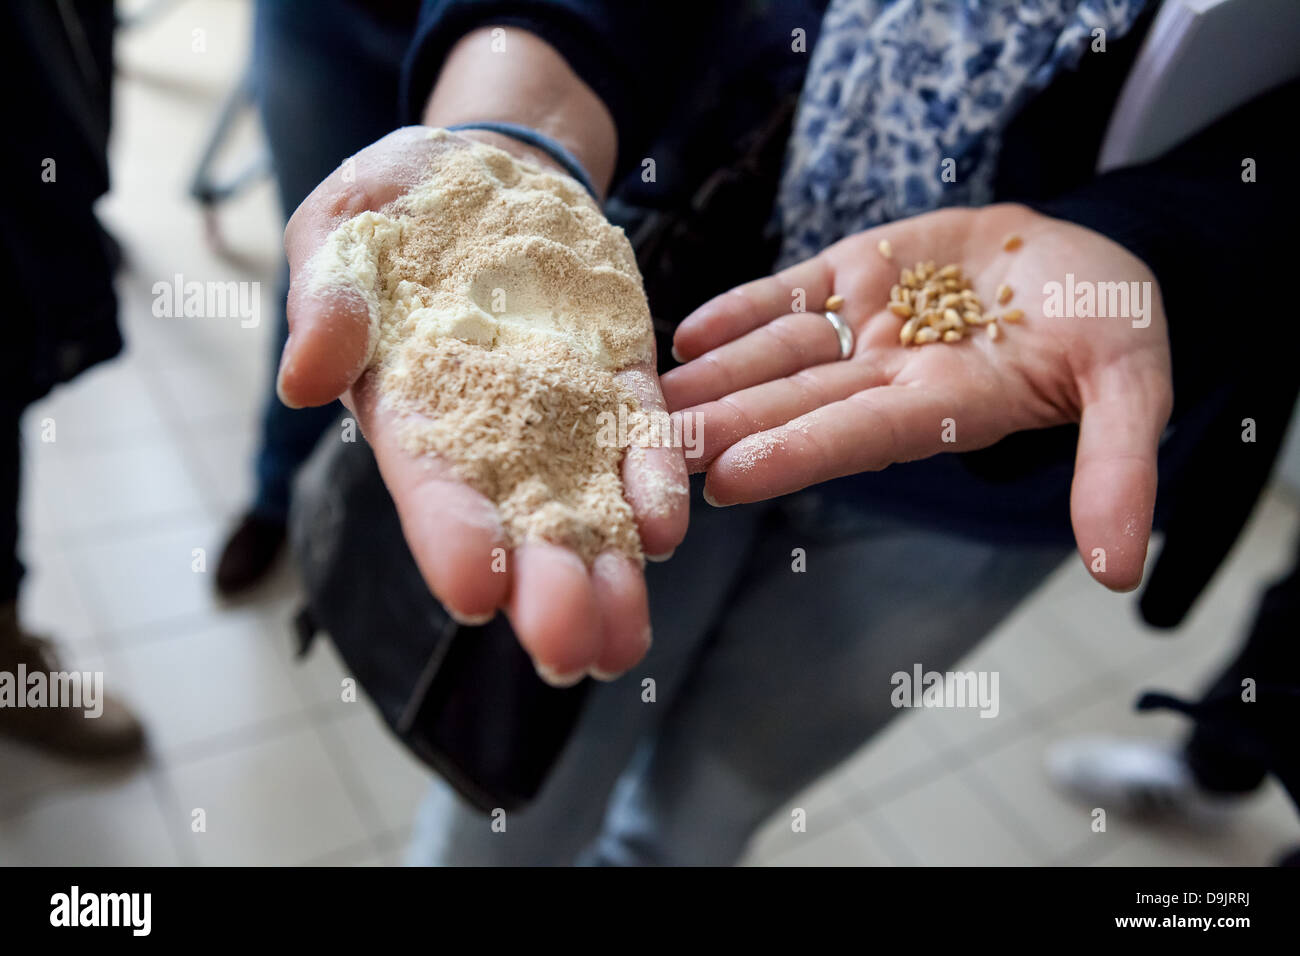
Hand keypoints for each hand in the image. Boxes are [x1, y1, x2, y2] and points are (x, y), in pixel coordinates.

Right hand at [279, 127, 688, 682]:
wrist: (491, 171)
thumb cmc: (397, 207)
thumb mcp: (342, 229)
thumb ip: (327, 301)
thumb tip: (307, 380)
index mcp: (411, 410)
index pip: (432, 487)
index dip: (451, 540)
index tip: (475, 593)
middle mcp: (490, 436)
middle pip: (520, 527)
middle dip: (544, 591)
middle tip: (570, 656)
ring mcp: (562, 416)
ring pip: (590, 509)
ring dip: (611, 571)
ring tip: (624, 640)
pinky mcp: (617, 383)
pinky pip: (641, 441)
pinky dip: (655, 482)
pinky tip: (668, 527)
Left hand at [662, 204, 1171, 590]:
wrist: (1082, 252)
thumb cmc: (1112, 320)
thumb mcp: (1132, 383)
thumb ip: (1118, 469)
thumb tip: (1117, 572)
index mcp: (948, 407)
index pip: (861, 436)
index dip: (797, 453)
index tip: (728, 481)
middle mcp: (891, 375)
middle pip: (795, 405)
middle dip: (720, 428)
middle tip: (642, 456)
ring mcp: (865, 324)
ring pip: (774, 354)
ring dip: (709, 378)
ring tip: (640, 402)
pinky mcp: (854, 271)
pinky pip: (786, 294)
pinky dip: (738, 312)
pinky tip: (685, 335)